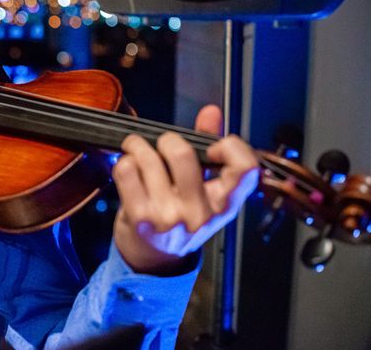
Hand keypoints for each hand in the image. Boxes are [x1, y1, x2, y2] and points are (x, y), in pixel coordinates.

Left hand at [112, 105, 258, 273]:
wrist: (152, 259)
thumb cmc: (179, 215)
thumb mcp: (202, 188)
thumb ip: (208, 146)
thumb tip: (211, 111)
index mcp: (225, 205)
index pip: (246, 168)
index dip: (231, 146)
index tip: (214, 146)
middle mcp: (201, 214)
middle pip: (182, 152)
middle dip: (167, 140)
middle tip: (161, 145)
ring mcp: (170, 218)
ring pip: (148, 157)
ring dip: (137, 146)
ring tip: (136, 151)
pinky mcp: (140, 219)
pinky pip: (126, 170)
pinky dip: (123, 162)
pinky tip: (129, 171)